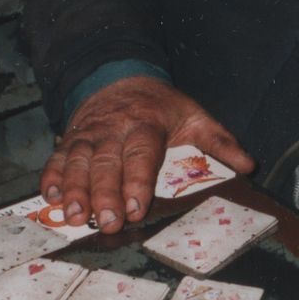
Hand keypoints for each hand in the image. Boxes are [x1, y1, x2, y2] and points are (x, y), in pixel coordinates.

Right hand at [41, 76, 253, 232]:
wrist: (119, 76)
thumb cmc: (160, 107)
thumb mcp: (194, 117)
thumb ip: (218, 142)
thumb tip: (248, 165)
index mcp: (147, 124)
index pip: (141, 153)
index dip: (137, 181)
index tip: (136, 207)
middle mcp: (114, 129)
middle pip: (107, 163)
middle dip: (104, 194)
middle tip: (106, 222)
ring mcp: (90, 134)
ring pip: (79, 161)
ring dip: (74, 189)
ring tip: (74, 216)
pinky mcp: (71, 138)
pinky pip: (58, 157)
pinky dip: (52, 176)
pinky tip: (50, 197)